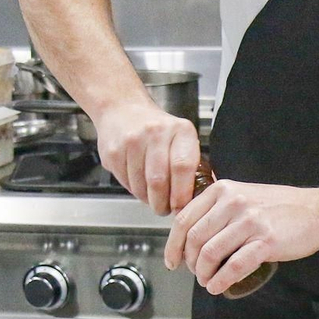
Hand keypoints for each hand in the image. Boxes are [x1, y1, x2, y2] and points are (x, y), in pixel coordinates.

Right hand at [90, 101, 199, 215]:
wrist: (122, 109)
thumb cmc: (157, 130)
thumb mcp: (182, 138)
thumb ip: (193, 166)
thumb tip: (204, 196)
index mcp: (180, 130)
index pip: (183, 167)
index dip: (182, 194)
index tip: (181, 207)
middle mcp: (156, 132)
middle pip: (159, 181)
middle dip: (162, 203)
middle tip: (164, 209)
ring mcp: (132, 141)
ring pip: (141, 186)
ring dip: (147, 199)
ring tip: (152, 196)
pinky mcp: (113, 151)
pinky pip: (125, 183)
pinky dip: (134, 190)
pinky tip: (139, 182)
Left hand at [165, 181, 318, 294]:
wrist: (316, 211)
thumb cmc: (279, 207)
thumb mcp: (243, 195)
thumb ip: (217, 208)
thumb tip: (190, 235)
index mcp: (223, 190)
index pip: (184, 218)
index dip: (173, 245)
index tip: (172, 260)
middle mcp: (233, 202)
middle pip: (195, 238)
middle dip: (190, 262)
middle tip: (196, 273)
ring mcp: (250, 221)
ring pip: (211, 253)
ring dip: (204, 274)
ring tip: (208, 281)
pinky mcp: (266, 241)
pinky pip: (234, 266)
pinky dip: (221, 280)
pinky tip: (218, 287)